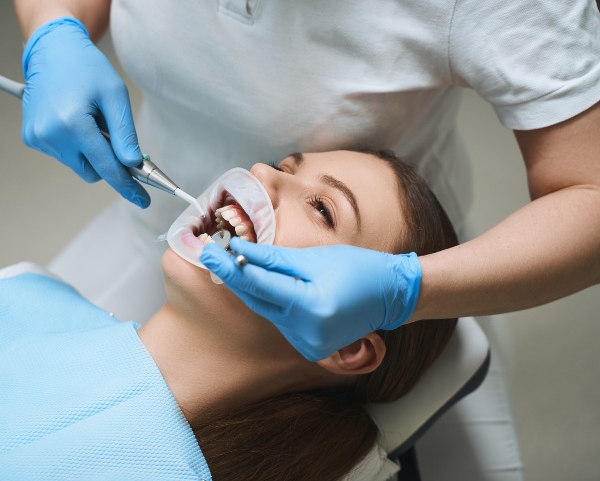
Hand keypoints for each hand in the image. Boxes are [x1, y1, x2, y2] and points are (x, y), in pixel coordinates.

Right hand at [21, 17, 148, 207]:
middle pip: (92, 171)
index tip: (143, 200)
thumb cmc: (86, 68)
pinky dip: (73, 144)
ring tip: (86, 117)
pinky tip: (72, 118)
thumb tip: (133, 164)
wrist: (51, 50)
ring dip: (89, 149)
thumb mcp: (115, 95)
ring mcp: (38, 138)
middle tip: (111, 132)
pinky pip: (63, 154)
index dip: (127, 185)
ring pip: (78, 163)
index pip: (107, 167)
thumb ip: (124, 133)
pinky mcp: (31, 138)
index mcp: (73, 124)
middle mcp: (51, 135)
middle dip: (107, 159)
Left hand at [200, 239, 421, 360]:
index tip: (210, 251)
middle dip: (235, 277)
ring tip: (239, 263)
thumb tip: (240, 251)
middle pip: (258, 301)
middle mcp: (309, 332)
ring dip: (254, 289)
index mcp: (313, 306)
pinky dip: (272, 302)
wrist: (389, 295)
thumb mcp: (314, 258)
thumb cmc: (357, 270)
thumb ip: (274, 259)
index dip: (231, 267)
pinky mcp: (309, 348)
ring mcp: (308, 344)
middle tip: (212, 254)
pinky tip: (267, 285)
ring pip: (267, 311)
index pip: (260, 286)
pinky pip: (280, 320)